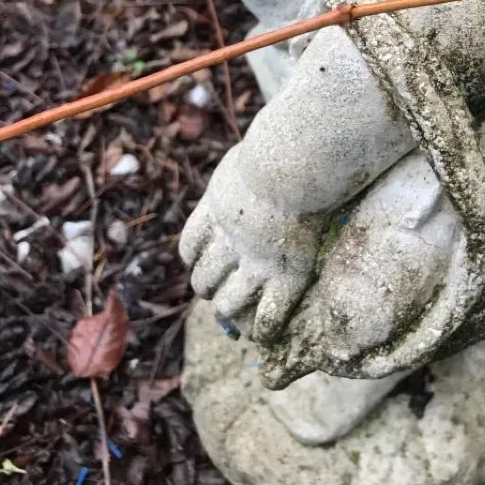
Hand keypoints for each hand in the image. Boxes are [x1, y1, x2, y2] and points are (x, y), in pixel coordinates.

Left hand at [179, 144, 322, 341]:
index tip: (203, 261)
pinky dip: (265, 328)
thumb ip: (240, 172)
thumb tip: (250, 160)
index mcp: (214, 216)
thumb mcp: (243, 160)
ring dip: (229, 311)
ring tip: (235, 317)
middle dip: (208, 287)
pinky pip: (269, 316)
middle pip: (203, 280)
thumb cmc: (276, 151)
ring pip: (228, 304)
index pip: (190, 247)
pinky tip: (266, 333)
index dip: (195, 258)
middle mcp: (228, 245)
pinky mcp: (286, 278)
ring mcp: (256, 264)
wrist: (294, 164)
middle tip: (217, 292)